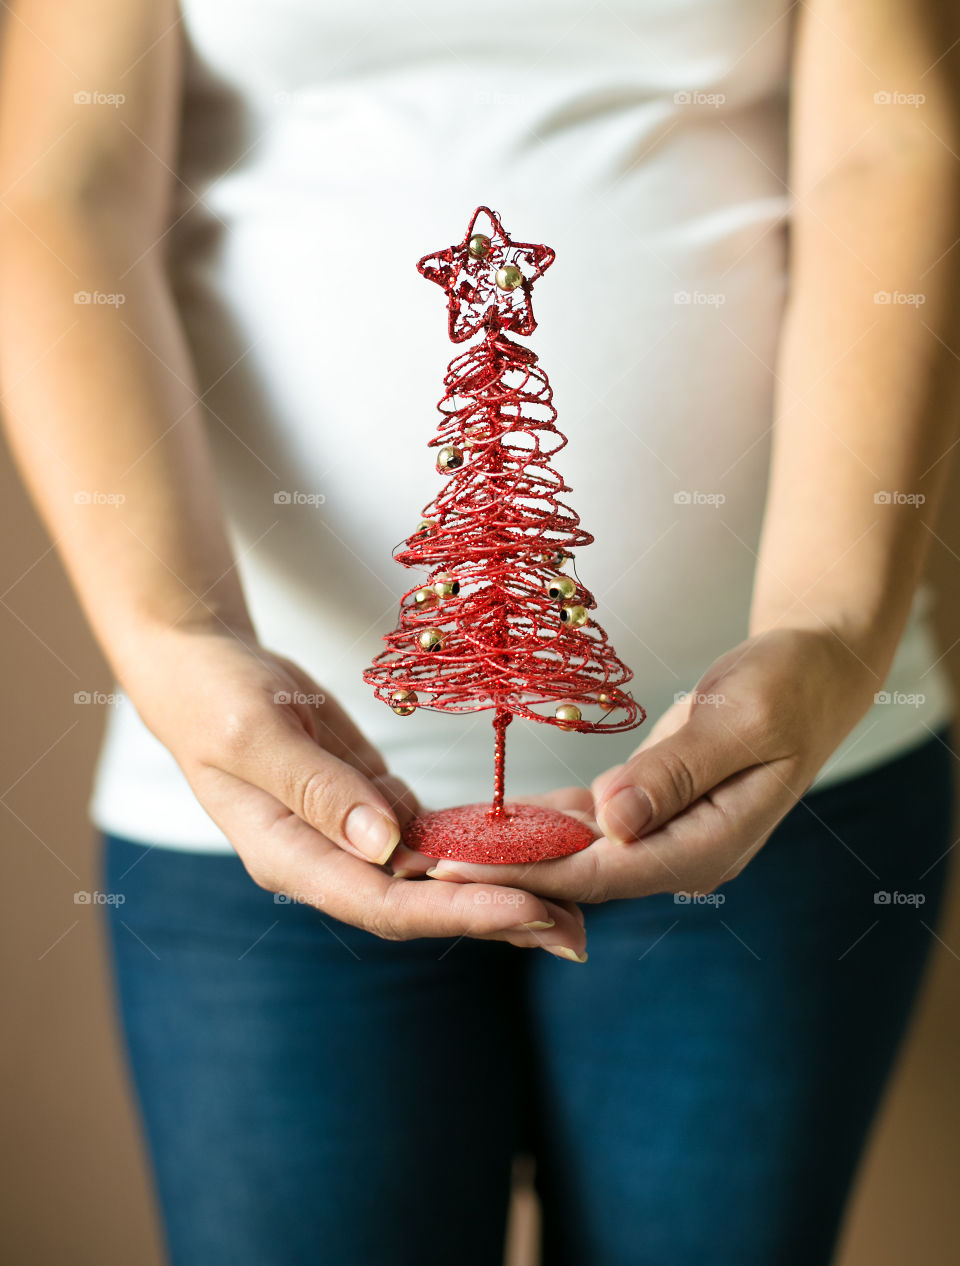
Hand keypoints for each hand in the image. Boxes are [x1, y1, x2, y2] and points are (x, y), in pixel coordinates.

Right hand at [121, 627, 585, 953]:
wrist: (205, 667)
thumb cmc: (215, 697)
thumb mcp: (256, 732)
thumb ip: (317, 788)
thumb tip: (384, 845)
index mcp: (289, 856)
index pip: (384, 903)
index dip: (458, 909)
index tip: (530, 909)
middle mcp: (328, 859)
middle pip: (420, 904)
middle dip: (496, 916)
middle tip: (576, 931)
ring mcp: (352, 835)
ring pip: (434, 873)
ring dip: (500, 886)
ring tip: (574, 898)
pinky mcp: (373, 804)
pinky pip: (434, 831)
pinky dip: (481, 840)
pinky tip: (533, 845)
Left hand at [423, 628, 879, 902]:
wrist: (813, 672)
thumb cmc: (787, 687)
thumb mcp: (740, 720)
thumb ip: (676, 772)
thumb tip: (612, 823)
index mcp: (707, 845)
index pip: (601, 871)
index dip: (526, 871)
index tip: (458, 869)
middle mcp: (678, 853)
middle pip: (575, 872)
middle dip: (498, 871)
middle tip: (416, 864)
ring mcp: (661, 835)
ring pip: (570, 851)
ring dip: (504, 850)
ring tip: (430, 845)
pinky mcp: (644, 809)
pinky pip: (579, 823)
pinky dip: (532, 821)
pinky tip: (480, 819)